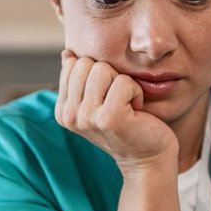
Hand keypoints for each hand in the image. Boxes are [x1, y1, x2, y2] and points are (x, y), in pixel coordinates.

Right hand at [55, 50, 176, 173]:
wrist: (147, 157)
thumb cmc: (127, 125)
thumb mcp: (97, 100)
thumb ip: (80, 79)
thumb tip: (66, 53)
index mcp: (62, 110)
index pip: (73, 64)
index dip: (97, 74)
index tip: (107, 97)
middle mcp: (69, 116)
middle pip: (86, 63)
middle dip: (109, 76)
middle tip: (118, 101)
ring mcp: (86, 118)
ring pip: (102, 69)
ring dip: (123, 83)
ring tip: (126, 106)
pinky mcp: (108, 118)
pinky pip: (123, 82)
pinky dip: (136, 92)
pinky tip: (136, 112)